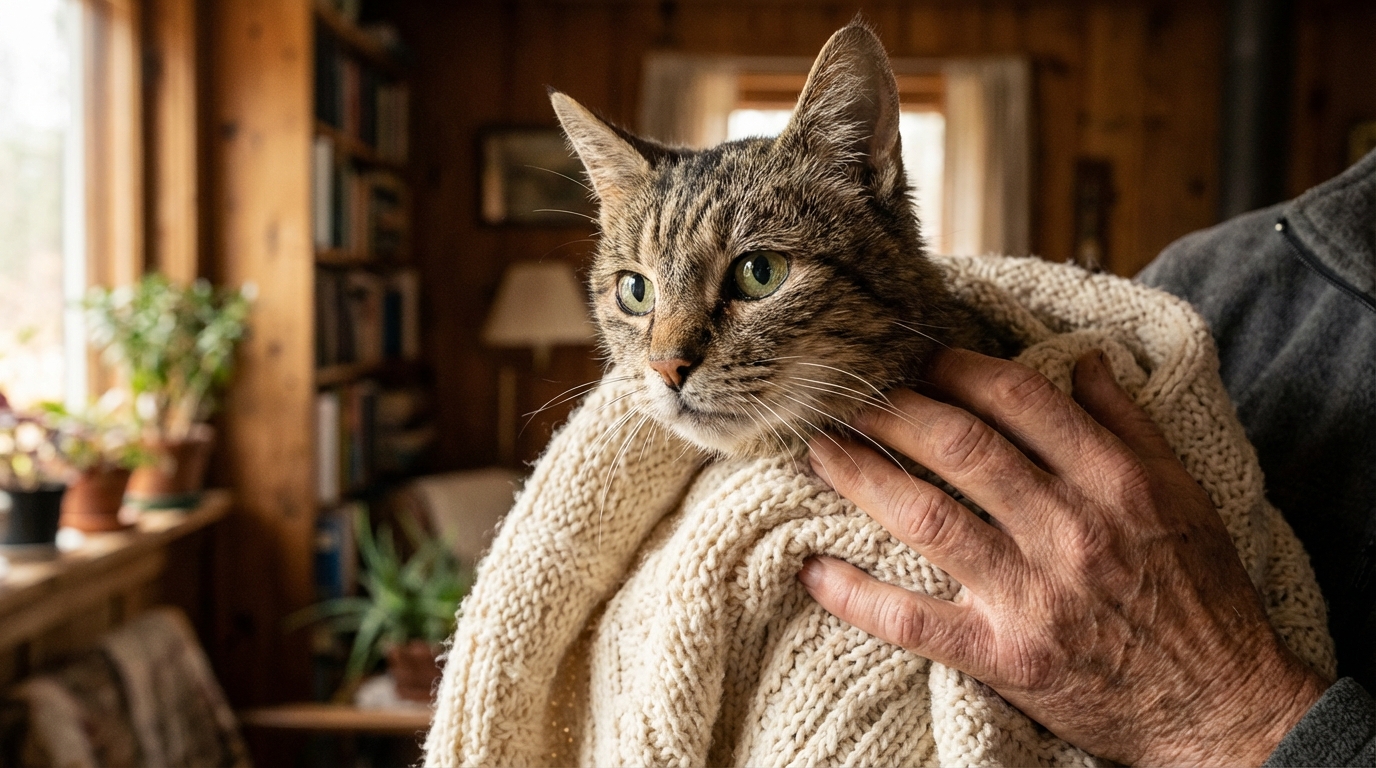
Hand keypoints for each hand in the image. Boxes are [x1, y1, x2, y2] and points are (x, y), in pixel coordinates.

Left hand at [799, 348, 1327, 765]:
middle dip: (892, 409)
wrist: (1222, 708)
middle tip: (850, 392)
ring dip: (860, 476)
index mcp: (1115, 482)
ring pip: (926, 516)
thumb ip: (1130, 423)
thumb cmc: (1201, 594)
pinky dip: (856, 595)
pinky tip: (813, 569)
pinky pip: (914, 621)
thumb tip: (1083, 360)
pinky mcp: (1006, 658)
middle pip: (960, 446)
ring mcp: (1034, 596)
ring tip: (818, 449)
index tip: (916, 357)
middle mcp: (1071, 530)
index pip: (1018, 399)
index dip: (955, 368)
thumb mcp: (1185, 495)